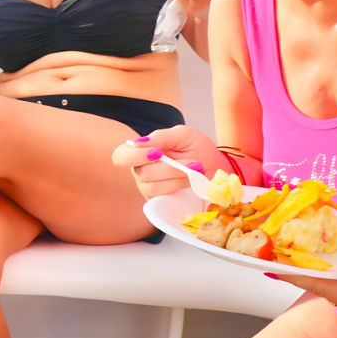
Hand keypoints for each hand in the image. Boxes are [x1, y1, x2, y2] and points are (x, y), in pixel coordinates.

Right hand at [110, 125, 226, 200]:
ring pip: (154, 187)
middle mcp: (140, 171)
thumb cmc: (196, 148)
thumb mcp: (182, 135)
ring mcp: (149, 188)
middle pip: (142, 173)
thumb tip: (139, 143)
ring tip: (195, 170)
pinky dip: (181, 187)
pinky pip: (164, 198)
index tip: (157, 153)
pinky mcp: (160, 202)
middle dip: (170, 168)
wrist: (215, 166)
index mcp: (140, 152)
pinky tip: (191, 181)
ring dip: (178, 178)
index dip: (134, 156)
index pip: (121, 157)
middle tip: (191, 162)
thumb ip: (161, 137)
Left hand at [280, 226, 336, 316]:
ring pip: (322, 286)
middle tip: (268, 257)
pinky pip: (330, 283)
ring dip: (303, 272)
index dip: (294, 274)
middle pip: (317, 287)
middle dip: (294, 272)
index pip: (319, 285)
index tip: (271, 267)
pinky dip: (316, 273)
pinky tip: (302, 262)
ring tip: (278, 258)